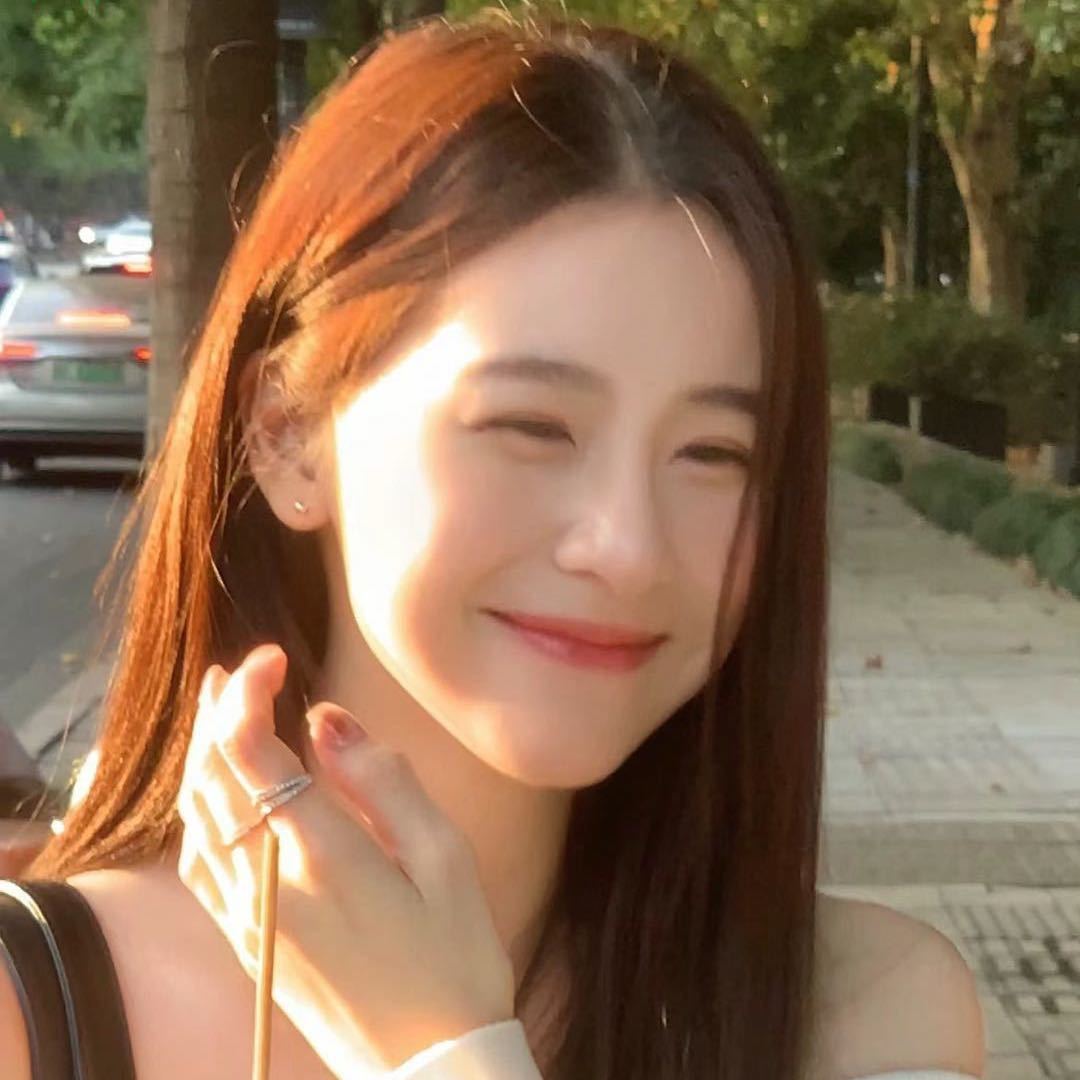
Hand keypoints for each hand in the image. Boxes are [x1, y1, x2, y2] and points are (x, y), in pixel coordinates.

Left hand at [177, 644, 516, 1076]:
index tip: (273, 658)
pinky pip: (199, 864)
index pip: (252, 752)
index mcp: (323, 856)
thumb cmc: (455, 961)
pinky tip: (219, 796)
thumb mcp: (446, 860)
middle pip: (211, 777)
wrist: (429, 1069)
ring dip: (202, 757)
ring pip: (196, 819)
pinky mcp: (247, 944)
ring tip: (221, 714)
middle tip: (235, 671)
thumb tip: (327, 721)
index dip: (249, 692)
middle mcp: (269, 885)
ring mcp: (249, 919)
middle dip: (215, 712)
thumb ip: (385, 782)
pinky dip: (199, 812)